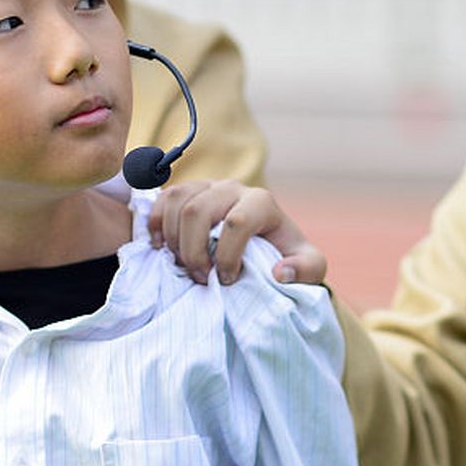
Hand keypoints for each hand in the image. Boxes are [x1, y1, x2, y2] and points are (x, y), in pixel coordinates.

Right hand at [147, 180, 327, 286]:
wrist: (267, 242)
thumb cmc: (285, 255)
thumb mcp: (309, 265)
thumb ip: (307, 268)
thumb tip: (281, 271)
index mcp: (262, 202)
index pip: (237, 222)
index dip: (227, 256)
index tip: (227, 280)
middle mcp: (234, 188)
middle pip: (198, 211)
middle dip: (193, 251)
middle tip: (199, 277)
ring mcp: (208, 186)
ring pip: (178, 202)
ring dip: (173, 239)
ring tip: (183, 264)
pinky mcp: (188, 192)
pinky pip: (163, 199)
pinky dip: (156, 223)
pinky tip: (161, 246)